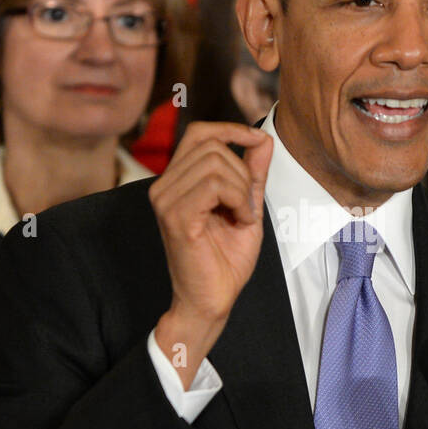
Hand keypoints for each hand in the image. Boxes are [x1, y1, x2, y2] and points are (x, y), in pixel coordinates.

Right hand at [148, 121, 272, 386]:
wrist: (213, 299)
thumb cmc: (226, 259)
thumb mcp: (247, 206)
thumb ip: (253, 172)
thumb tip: (263, 138)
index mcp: (177, 180)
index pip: (199, 133)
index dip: (231, 130)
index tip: (258, 142)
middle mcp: (164, 186)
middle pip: (211, 145)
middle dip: (243, 170)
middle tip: (247, 205)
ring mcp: (165, 200)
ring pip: (215, 164)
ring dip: (242, 189)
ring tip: (242, 216)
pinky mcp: (175, 216)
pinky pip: (214, 186)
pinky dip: (238, 200)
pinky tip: (239, 220)